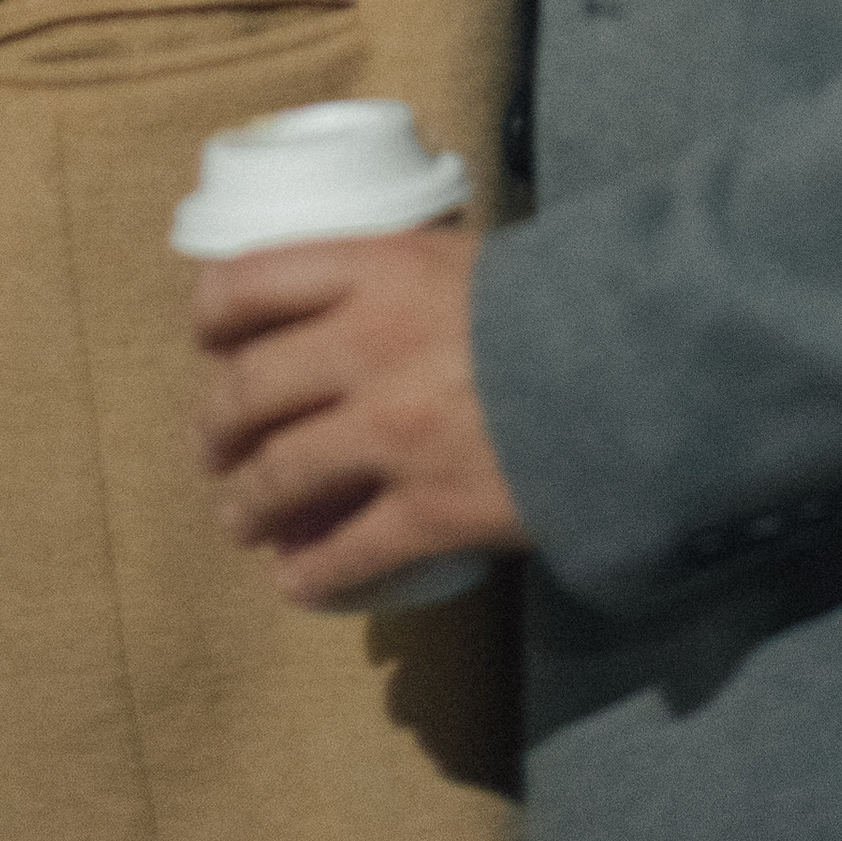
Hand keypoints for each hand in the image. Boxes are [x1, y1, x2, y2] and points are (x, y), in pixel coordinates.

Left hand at [195, 227, 533, 604]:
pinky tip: (296, 584)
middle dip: (219, 426)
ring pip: (282, 476)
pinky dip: (310, 574)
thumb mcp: (463, 256)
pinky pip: (347, 552)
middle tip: (215, 447)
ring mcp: (392, 433)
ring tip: (241, 519)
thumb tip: (365, 294)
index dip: (213, 314)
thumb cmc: (554, 301)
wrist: (633, 368)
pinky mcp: (430, 510)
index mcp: (372, 269)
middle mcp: (365, 347)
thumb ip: (401, 276)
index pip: (250, 281)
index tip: (208, 337)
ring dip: (249, 504)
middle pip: (251, 390)